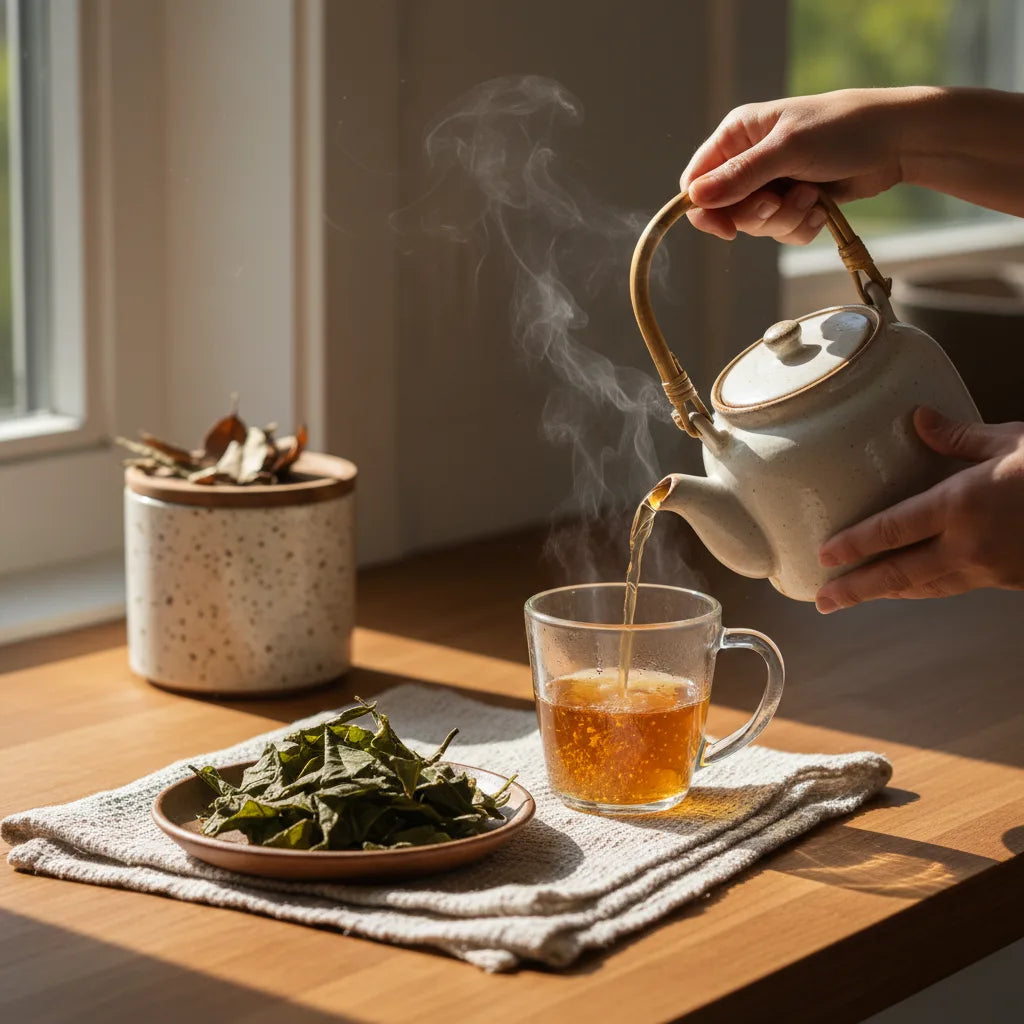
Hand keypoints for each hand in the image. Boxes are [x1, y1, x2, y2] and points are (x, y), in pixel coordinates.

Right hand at [679, 88, 925, 242]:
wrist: (897, 141)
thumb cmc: (843, 129)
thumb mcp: (787, 150)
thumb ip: (740, 176)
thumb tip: (694, 198)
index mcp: (737, 135)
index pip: (697, 181)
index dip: (705, 209)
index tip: (726, 227)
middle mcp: (749, 159)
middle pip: (726, 210)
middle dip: (758, 215)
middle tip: (781, 201)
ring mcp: (772, 182)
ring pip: (757, 225)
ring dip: (785, 220)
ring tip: (812, 197)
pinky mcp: (794, 202)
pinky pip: (782, 232)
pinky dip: (802, 226)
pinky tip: (822, 207)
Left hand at [815, 407, 1023, 613]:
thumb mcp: (1013, 442)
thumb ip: (960, 438)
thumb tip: (919, 420)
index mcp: (963, 505)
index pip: (892, 530)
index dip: (854, 544)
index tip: (824, 555)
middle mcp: (969, 545)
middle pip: (899, 574)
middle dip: (857, 589)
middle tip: (823, 601)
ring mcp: (990, 569)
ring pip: (926, 587)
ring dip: (888, 593)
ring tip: (854, 597)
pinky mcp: (1009, 582)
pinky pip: (953, 586)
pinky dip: (925, 588)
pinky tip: (912, 586)